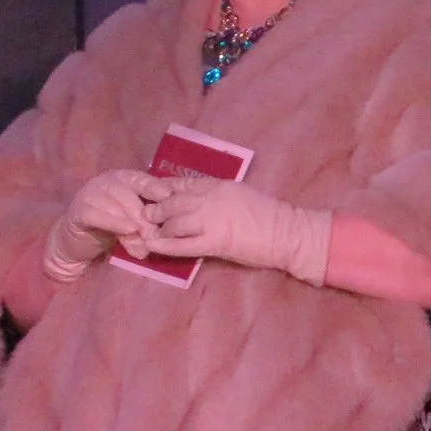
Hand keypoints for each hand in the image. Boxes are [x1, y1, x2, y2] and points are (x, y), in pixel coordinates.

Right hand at [43, 168, 162, 281]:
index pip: (142, 179)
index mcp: (123, 179)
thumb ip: (145, 222)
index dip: (156, 187)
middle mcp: (106, 182)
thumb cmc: (110, 228)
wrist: (76, 242)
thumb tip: (163, 234)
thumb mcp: (131, 221)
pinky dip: (115, 224)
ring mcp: (90, 195)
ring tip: (145, 244)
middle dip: (146, 216)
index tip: (170, 197)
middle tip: (157, 236)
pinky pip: (98, 216)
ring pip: (115, 206)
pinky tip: (128, 231)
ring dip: (132, 226)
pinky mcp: (78, 211)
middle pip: (129, 194)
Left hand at [142, 177, 329, 284]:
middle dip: (154, 209)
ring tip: (149, 233)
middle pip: (171, 200)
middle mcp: (209, 198)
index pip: (180, 183)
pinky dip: (164, 246)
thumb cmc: (268, 215)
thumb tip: (196, 200)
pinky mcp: (214, 241)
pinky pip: (182, 244)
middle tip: (143, 216)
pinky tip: (151, 247)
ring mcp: (210, 219)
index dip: (160, 189)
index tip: (148, 193)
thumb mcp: (238, 194)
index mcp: (217, 185)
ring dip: (158, 228)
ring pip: (173, 221)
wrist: (286, 232)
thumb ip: (216, 195)